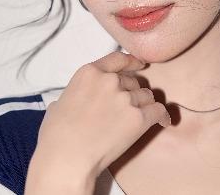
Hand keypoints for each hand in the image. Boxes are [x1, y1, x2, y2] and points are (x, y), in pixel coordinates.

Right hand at [25, 51, 170, 191]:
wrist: (66, 160)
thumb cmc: (56, 137)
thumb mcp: (59, 103)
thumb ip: (74, 94)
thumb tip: (71, 100)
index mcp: (89, 73)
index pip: (117, 59)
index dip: (131, 61)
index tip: (139, 64)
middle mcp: (109, 80)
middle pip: (132, 81)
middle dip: (132, 93)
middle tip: (126, 108)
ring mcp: (125, 98)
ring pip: (146, 96)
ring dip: (144, 105)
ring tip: (137, 119)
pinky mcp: (138, 117)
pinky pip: (158, 111)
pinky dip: (162, 116)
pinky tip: (163, 122)